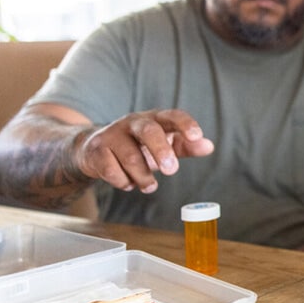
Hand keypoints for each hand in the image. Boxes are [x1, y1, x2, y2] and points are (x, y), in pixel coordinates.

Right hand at [75, 109, 214, 193]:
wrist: (94, 149)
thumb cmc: (137, 146)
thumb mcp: (164, 144)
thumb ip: (186, 145)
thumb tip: (209, 146)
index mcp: (154, 119)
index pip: (172, 115)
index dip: (185, 124)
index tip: (196, 136)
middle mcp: (133, 122)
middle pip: (149, 131)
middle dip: (162, 151)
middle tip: (171, 170)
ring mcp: (112, 134)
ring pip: (131, 156)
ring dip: (143, 176)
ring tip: (150, 186)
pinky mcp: (96, 150)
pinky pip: (111, 169)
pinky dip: (123, 181)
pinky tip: (127, 182)